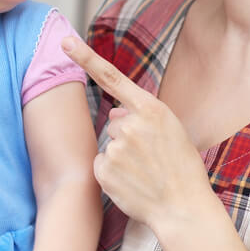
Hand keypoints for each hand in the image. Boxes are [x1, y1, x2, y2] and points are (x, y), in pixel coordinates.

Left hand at [61, 36, 209, 230]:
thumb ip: (142, 115)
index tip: (65, 42)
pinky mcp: (104, 170)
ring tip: (145, 172)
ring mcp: (116, 147)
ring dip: (121, 156)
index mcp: (152, 109)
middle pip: (115, 122)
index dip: (86, 57)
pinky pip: (102, 164)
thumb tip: (113, 114)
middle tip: (152, 157)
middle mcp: (131, 124)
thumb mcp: (172, 131)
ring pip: (109, 144)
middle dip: (127, 136)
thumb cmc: (181, 169)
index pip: (112, 77)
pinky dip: (113, 174)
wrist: (183, 208)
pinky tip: (133, 183)